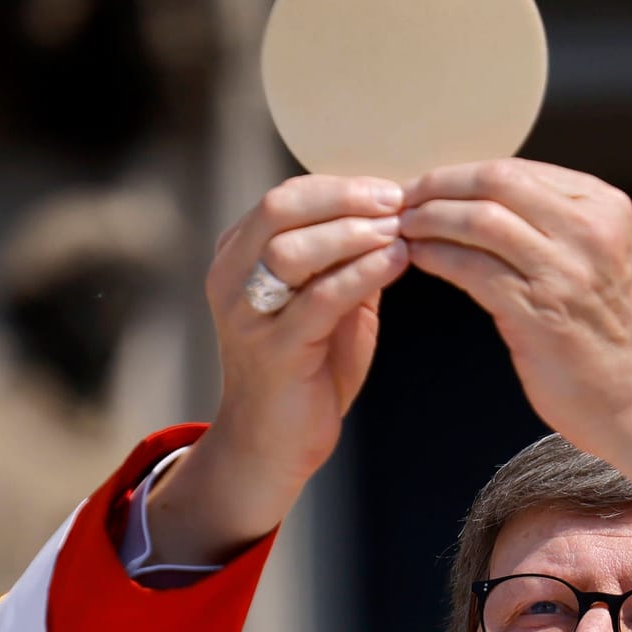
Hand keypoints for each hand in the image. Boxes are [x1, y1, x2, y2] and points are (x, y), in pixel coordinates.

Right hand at [149, 175, 410, 564]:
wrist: (273, 444)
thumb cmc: (305, 370)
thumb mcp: (327, 302)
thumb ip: (347, 259)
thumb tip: (395, 216)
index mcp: (237, 257)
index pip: (284, 198)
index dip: (340, 186)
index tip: (390, 189)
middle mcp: (231, 279)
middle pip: (281, 209)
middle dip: (346, 199)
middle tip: (397, 202)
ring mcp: (247, 316)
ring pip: (294, 250)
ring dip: (354, 233)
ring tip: (400, 231)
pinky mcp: (274, 352)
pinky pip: (319, 299)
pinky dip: (361, 273)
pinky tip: (395, 263)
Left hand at [399, 159, 631, 502]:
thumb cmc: (611, 336)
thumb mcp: (596, 258)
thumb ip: (554, 225)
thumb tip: (482, 200)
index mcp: (604, 207)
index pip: (519, 170)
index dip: (463, 174)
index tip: (430, 184)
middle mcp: (589, 230)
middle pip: (497, 182)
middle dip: (440, 186)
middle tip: (405, 200)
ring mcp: (566, 270)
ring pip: (480, 220)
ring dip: (430, 220)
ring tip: (404, 228)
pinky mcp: (539, 311)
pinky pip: (473, 268)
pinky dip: (437, 257)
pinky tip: (419, 259)